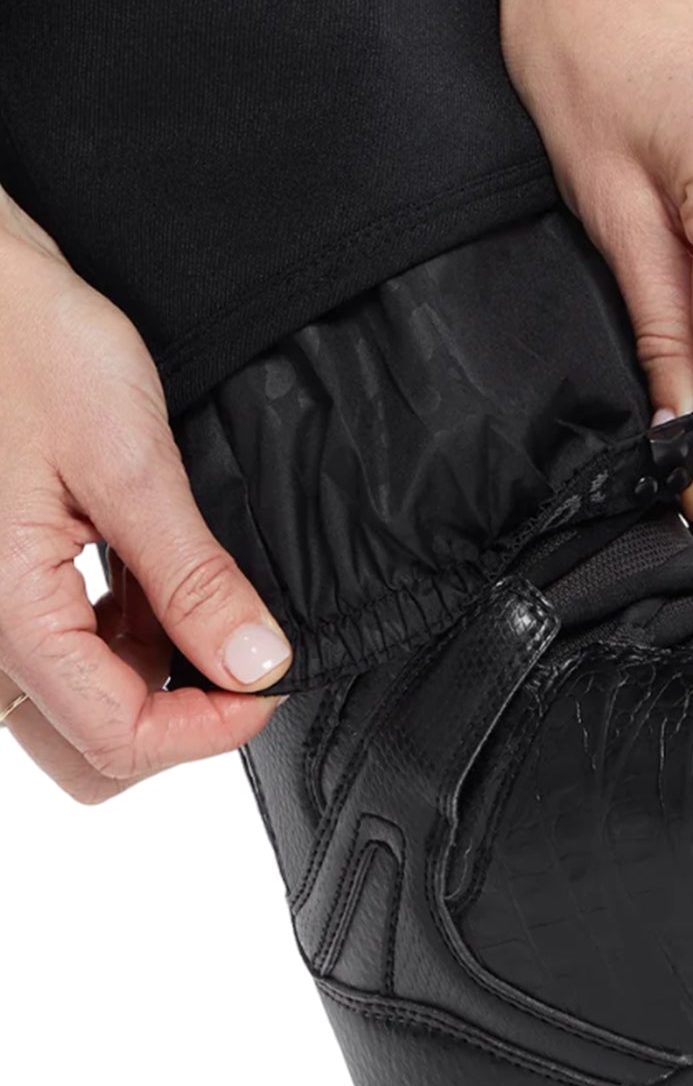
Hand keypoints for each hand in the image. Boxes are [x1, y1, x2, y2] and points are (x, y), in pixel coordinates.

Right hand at [0, 196, 290, 801]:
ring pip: (78, 703)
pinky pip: (62, 651)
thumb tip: (256, 664)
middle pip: (89, 744)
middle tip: (244, 649)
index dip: (210, 729)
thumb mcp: (127, 457)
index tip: (272, 681)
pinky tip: (155, 574)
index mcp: (6, 608)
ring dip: (152, 669)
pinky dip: (122, 634)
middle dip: (178, 714)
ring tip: (199, 589)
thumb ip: (190, 575)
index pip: (114, 738)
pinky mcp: (1, 584)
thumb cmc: (25, 341)